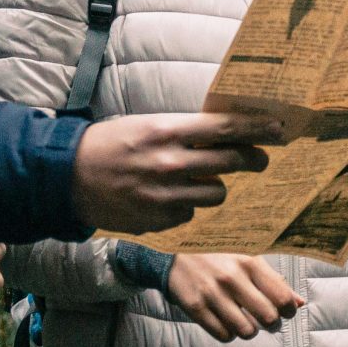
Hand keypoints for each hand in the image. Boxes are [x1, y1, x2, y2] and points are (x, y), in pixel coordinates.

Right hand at [70, 112, 271, 234]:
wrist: (68, 179)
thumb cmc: (110, 145)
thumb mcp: (147, 126)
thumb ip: (184, 132)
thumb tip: (225, 133)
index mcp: (167, 131)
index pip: (225, 128)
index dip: (257, 129)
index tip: (279, 129)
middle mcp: (170, 163)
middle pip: (231, 162)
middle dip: (253, 160)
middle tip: (262, 160)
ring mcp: (165, 195)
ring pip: (216, 194)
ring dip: (217, 187)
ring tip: (206, 180)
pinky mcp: (159, 220)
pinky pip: (191, 214)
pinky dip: (187, 207)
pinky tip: (170, 198)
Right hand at [165, 253, 301, 341]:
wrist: (173, 251)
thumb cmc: (219, 254)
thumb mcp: (247, 258)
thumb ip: (275, 280)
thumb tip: (300, 303)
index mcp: (249, 261)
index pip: (282, 297)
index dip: (288, 310)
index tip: (285, 311)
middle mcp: (231, 278)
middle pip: (268, 318)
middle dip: (272, 324)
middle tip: (268, 320)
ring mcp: (212, 294)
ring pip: (247, 331)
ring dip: (250, 330)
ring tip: (245, 320)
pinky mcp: (195, 307)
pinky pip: (224, 335)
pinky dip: (229, 333)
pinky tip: (226, 320)